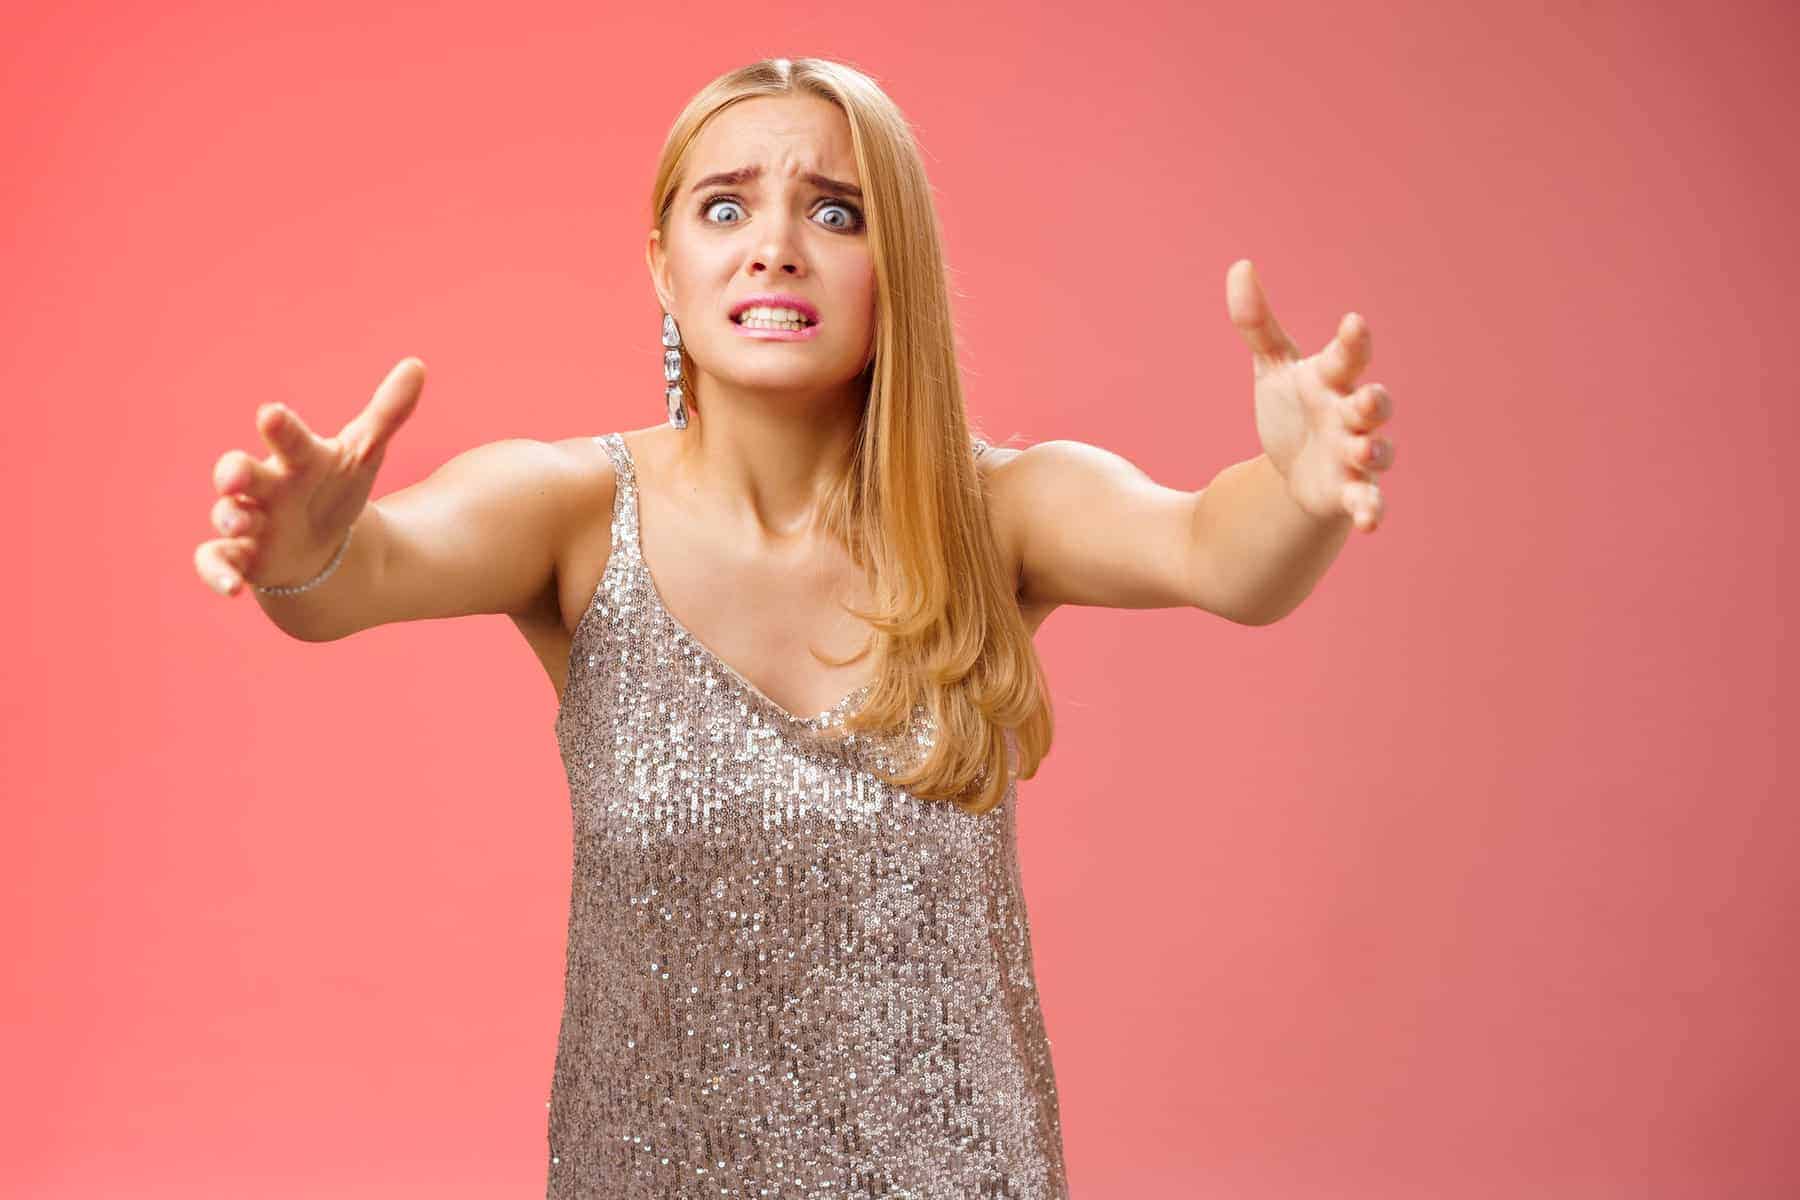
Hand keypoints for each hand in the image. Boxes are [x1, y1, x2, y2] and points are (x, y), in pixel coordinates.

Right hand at [194, 357, 425, 596]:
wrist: (318, 549)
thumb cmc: (333, 490)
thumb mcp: (364, 454)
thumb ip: (388, 412)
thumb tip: (418, 365)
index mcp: (296, 459)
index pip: (288, 439)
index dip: (280, 428)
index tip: (272, 414)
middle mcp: (264, 487)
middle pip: (242, 474)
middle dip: (236, 472)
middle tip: (233, 475)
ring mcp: (248, 522)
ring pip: (228, 517)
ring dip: (229, 520)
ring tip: (238, 524)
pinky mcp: (241, 558)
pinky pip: (218, 563)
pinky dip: (218, 575)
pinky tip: (230, 589)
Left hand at [1226, 260, 1395, 531]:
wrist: (1295, 464)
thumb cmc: (1293, 405)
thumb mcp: (1272, 366)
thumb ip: (1257, 322)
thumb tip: (1240, 266)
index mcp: (1334, 379)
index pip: (1348, 355)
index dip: (1352, 341)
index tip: (1353, 323)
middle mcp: (1351, 415)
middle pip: (1373, 405)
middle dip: (1372, 402)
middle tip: (1365, 398)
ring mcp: (1354, 454)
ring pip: (1376, 452)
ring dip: (1373, 452)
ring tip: (1363, 452)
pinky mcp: (1348, 491)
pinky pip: (1367, 499)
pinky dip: (1371, 508)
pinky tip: (1369, 522)